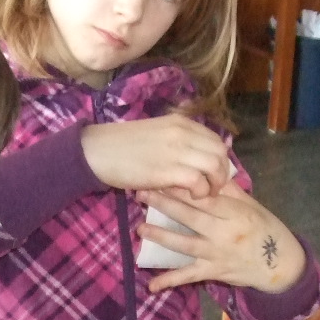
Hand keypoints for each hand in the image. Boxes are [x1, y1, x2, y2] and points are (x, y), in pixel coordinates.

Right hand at [81, 114, 232, 198]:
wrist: (98, 151)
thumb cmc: (122, 145)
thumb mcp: (156, 133)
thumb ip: (178, 140)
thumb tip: (196, 157)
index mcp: (181, 123)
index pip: (216, 139)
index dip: (220, 159)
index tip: (213, 174)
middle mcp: (184, 133)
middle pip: (220, 152)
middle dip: (222, 173)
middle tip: (212, 187)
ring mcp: (177, 151)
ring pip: (215, 166)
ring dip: (214, 184)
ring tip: (203, 194)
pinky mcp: (168, 170)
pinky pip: (199, 182)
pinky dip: (200, 192)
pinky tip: (191, 196)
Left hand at [136, 186, 304, 294]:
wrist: (281, 264)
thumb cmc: (264, 228)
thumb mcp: (251, 205)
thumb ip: (229, 190)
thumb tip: (207, 168)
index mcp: (235, 211)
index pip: (205, 197)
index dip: (182, 187)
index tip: (162, 176)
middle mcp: (224, 232)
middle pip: (190, 216)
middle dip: (165, 204)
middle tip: (142, 193)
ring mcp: (217, 253)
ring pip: (185, 244)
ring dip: (161, 236)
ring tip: (140, 228)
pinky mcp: (213, 272)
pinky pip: (189, 276)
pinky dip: (170, 281)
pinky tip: (151, 286)